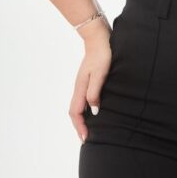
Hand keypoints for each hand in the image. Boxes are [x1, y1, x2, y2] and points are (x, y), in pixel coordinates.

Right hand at [69, 21, 111, 143]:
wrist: (99, 38)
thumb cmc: (102, 55)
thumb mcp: (100, 74)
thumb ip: (95, 92)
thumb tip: (93, 111)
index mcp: (80, 88)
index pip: (75, 112)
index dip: (80, 126)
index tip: (85, 138)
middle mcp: (79, 87)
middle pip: (74, 111)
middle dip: (79, 126)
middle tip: (86, 138)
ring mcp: (82, 83)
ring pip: (78, 106)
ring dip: (81, 119)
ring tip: (89, 129)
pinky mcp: (87, 80)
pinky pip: (83, 99)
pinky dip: (85, 109)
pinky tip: (93, 110)